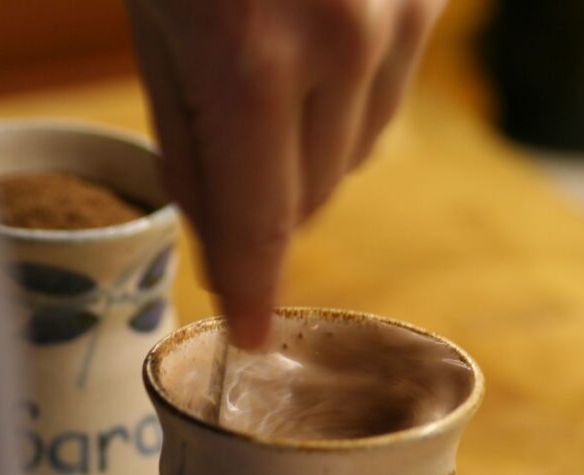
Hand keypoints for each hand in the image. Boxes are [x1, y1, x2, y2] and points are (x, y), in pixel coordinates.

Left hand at [127, 0, 445, 346]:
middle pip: (313, 196)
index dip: (254, 288)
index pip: (260, 221)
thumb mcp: (156, 30)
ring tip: (271, 67)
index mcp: (253, 58)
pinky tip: (313, 38)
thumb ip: (190, 148)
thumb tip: (224, 248)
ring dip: (311, 148)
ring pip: (356, 154)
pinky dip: (347, 97)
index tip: (252, 333)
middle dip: (267, 197)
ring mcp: (398, 18)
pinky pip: (386, 98)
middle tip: (230, 139)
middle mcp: (345, 44)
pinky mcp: (428, 1)